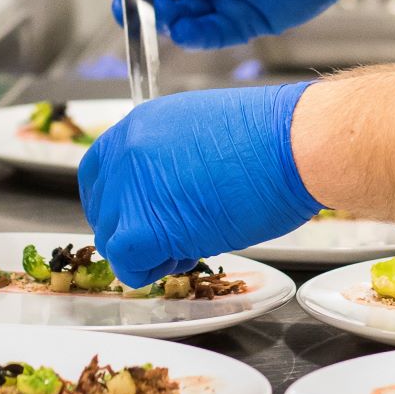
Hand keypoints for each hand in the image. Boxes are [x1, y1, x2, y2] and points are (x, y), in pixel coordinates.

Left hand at [78, 82, 320, 288]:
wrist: (294, 144)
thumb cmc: (274, 139)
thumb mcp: (205, 133)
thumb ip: (170, 159)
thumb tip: (166, 191)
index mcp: (141, 124)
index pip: (100, 172)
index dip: (119, 202)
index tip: (139, 215)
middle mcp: (126, 152)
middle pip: (104, 211)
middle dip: (135, 229)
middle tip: (176, 233)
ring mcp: (130, 188)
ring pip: (113, 241)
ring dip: (149, 251)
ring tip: (194, 238)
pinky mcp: (144, 226)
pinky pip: (129, 264)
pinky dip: (154, 269)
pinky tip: (190, 252)